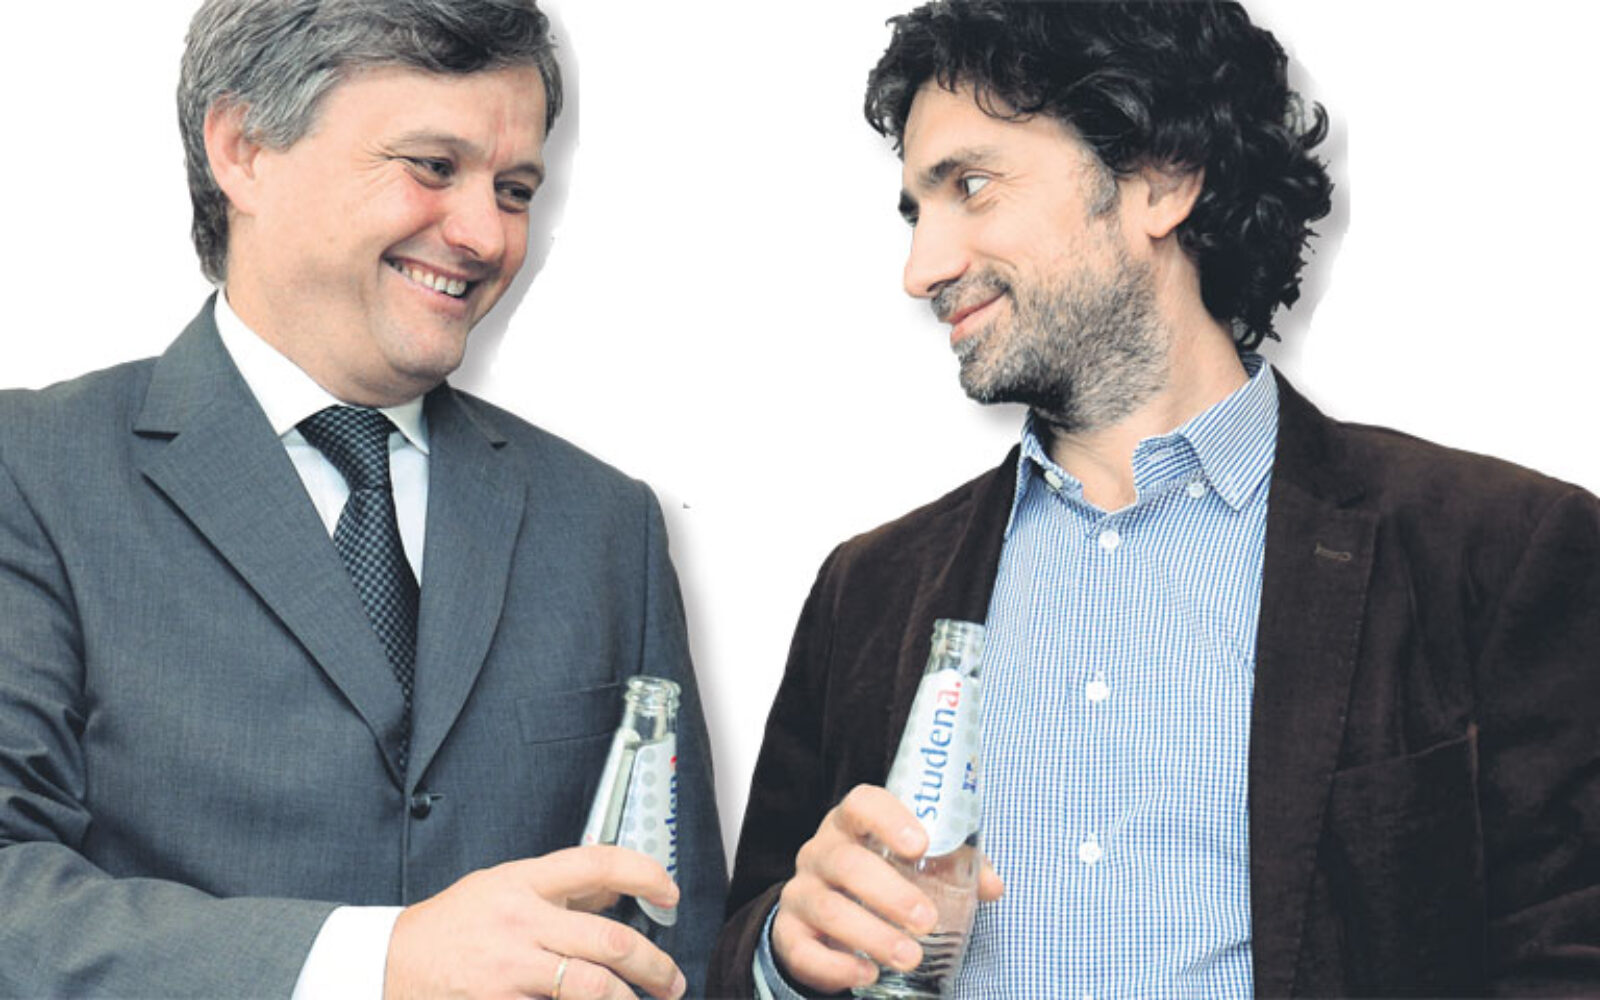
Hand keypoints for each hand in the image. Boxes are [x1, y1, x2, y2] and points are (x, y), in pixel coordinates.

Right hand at [383, 845, 684, 999]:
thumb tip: (613, 890)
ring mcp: (510, 967)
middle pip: (611, 940)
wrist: (389, 963)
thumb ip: (558, 888)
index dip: (644, 873)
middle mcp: (521, 920)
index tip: (670, 893)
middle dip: (655, 966)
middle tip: (671, 980)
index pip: (597, 863)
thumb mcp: (502, 886)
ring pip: (594, 987)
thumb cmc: (451, 926)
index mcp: (523, 881)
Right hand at [772, 784, 1002, 993]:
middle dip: (890, 892)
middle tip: (928, 921)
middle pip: (846, 862)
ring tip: (910, 956)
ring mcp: (801, 893)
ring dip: (872, 935)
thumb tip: (993, 885)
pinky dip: (836, 966)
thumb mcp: (912, 867)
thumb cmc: (877, 878)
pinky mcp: (788, 934)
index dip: (889, 819)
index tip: (920, 844)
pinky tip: (867, 974)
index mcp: (851, 825)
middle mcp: (820, 853)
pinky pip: (803, 949)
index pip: (862, 804)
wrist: (821, 918)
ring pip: (828, 908)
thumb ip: (954, 869)